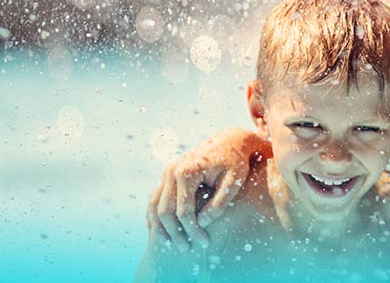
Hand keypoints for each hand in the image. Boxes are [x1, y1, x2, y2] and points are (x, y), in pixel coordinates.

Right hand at [145, 127, 266, 250]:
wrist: (230, 141)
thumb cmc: (235, 162)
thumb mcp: (234, 182)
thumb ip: (219, 203)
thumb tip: (201, 223)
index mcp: (188, 172)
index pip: (184, 211)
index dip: (193, 230)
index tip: (205, 243)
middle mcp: (172, 171)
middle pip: (165, 211)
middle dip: (175, 233)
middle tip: (187, 249)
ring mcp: (167, 172)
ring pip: (154, 206)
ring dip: (161, 228)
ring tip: (172, 245)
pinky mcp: (167, 174)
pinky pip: (154, 199)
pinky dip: (155, 217)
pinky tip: (161, 232)